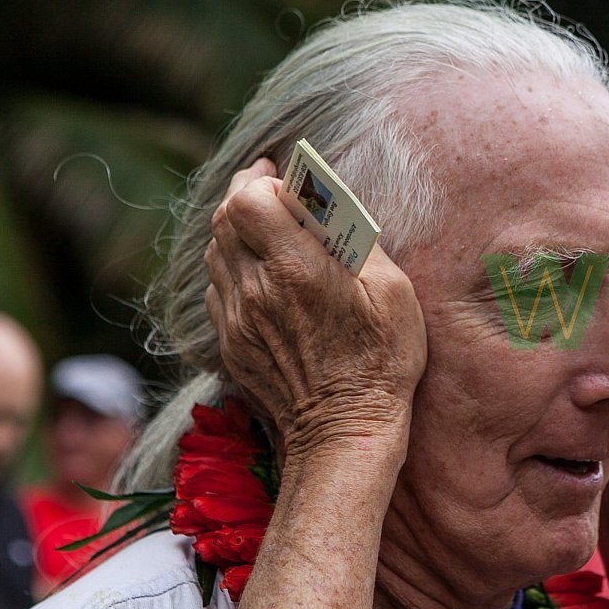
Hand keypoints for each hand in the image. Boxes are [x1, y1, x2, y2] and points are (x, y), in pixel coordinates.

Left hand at [204, 159, 427, 465]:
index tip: (281, 176)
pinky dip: (233, 269)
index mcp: (296, 269)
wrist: (343, 432)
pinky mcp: (231, 343)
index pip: (247, 200)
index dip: (259, 179)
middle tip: (273, 191)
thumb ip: (361, 244)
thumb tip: (335, 216)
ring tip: (267, 230)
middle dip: (245, 196)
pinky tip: (261, 274)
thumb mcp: (394, 293)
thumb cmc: (380, 362)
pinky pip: (218, 289)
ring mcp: (237, 319)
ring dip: (236, 232)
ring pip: (214, 252)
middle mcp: (256, 289)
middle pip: (223, 219)